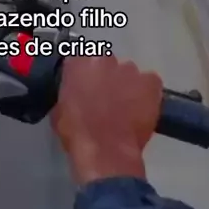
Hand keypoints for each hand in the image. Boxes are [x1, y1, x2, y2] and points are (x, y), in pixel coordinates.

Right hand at [51, 56, 162, 184]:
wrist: (105, 150)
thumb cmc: (76, 132)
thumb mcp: (59, 110)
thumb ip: (68, 93)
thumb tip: (75, 94)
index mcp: (78, 63)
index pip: (80, 59)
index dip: (84, 74)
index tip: (86, 87)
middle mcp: (103, 59)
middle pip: (106, 63)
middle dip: (106, 77)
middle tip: (105, 98)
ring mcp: (129, 69)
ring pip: (128, 72)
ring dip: (126, 84)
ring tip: (126, 105)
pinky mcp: (150, 81)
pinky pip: (149, 81)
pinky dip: (147, 91)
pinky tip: (143, 106)